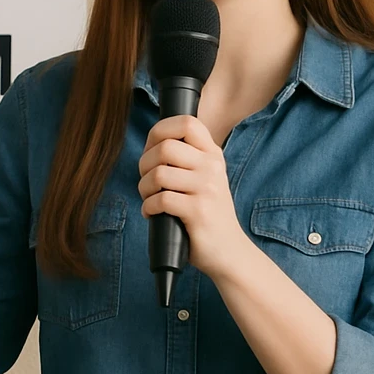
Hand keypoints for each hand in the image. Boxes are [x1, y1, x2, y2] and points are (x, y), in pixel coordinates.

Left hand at [137, 114, 247, 277]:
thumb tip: (152, 143)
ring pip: (159, 174)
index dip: (160, 131)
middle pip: (165, 147)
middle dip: (144, 164)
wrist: (230, 251)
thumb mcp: (206, 178)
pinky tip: (152, 214)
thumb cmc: (208, 213)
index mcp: (212, 154)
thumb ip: (187, 158)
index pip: (187, 122)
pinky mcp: (199, 211)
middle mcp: (212, 167)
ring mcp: (207, 188)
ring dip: (144, 188)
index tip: (151, 149)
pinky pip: (161, 200)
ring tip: (149, 199)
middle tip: (146, 181)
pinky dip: (148, 208)